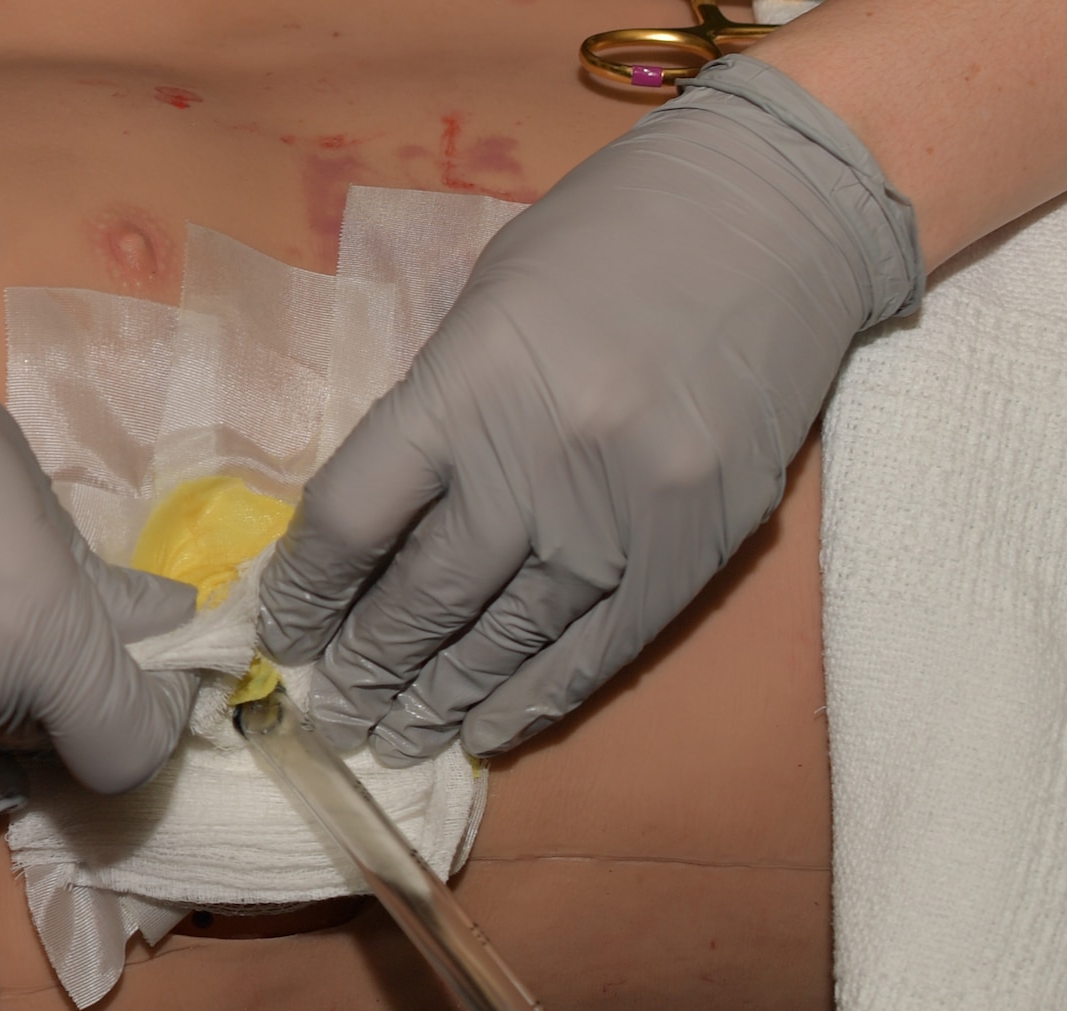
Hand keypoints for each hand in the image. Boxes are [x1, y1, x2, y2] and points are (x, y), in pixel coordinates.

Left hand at [257, 56, 919, 762]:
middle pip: (425, 598)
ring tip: (398, 739)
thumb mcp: (486, 303)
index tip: (286, 630)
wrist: (780, 215)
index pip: (353, 519)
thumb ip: (433, 415)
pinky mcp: (696, 547)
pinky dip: (537, 696)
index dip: (307, 589)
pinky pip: (601, 651)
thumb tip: (371, 536)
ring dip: (442, 700)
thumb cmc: (610, 241)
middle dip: (369, 668)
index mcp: (467, 382)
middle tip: (336, 714)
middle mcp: (540, 460)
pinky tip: (490, 728)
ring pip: (508, 641)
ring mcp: (625, 514)